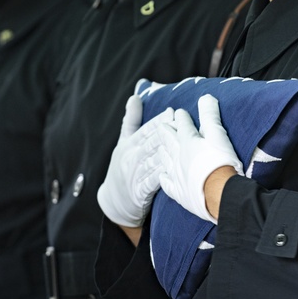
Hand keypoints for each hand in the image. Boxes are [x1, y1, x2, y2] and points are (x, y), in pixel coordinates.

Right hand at [97, 95, 171, 227]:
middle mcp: (130, 158)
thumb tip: (135, 96)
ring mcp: (134, 176)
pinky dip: (163, 177)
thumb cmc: (122, 167)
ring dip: (168, 154)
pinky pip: (152, 183)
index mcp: (128, 145)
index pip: (145, 130)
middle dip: (166, 133)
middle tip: (183, 124)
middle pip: (150, 144)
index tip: (172, 111)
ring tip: (184, 146)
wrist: (113, 201)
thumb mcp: (123, 143)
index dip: (158, 121)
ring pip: (153, 162)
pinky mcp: (138, 192)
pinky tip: (176, 172)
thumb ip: (131, 121)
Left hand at [156, 94, 242, 223]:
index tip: (178, 112)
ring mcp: (177, 175)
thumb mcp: (218, 134)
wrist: (219, 193)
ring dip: (162, 151)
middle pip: (168, 140)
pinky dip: (164, 178)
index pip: (182, 125)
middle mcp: (178, 156)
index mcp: (188, 141)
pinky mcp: (180, 192)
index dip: (181, 117)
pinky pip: (167, 184)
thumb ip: (210, 116)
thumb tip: (205, 97)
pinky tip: (163, 176)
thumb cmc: (220, 162)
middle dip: (166, 130)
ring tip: (160, 147)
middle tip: (162, 125)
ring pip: (165, 160)